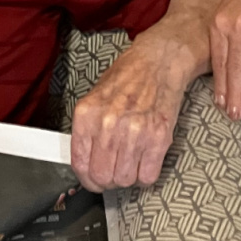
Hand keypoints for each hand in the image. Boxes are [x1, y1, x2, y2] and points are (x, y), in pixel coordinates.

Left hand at [70, 36, 194, 190]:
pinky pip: (148, 176)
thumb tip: (84, 161)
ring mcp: (135, 132)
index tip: (93, 180)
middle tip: (114, 170)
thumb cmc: (128, 76)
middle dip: (108, 180)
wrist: (159, 60)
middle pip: (103, 177)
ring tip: (132, 159)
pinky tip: (146, 158)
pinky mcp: (159, 137)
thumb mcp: (96, 97)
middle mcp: (109, 124)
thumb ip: (87, 129)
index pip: (80, 164)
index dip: (87, 179)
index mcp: (87, 113)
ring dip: (128, 176)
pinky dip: (146, 174)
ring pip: (125, 180)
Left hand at [209, 0, 240, 120]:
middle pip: (236, 72)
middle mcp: (240, 31)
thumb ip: (223, 36)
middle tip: (235, 116)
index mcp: (221, 25)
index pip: (219, 63)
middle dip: (236, 97)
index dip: (221, 86)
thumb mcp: (224, 10)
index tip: (222, 104)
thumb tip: (224, 68)